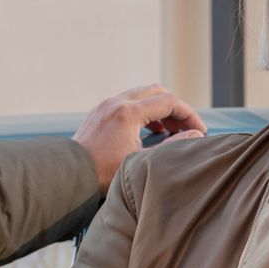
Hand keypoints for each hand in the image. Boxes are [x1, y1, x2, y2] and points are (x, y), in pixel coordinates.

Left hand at [72, 84, 205, 190]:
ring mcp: (106, 105)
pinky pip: (129, 102)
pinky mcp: (100, 111)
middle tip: (187, 128)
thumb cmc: (103, 174)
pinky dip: (145, 111)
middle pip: (157, 92)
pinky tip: (151, 130)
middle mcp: (117, 102)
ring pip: (142, 95)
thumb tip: (196, 135)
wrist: (68, 176)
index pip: (169, 102)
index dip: (189, 115)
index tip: (200, 131)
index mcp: (128, 112)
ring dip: (160, 109)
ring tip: (171, 131)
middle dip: (176, 108)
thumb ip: (173, 146)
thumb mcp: (144, 162)